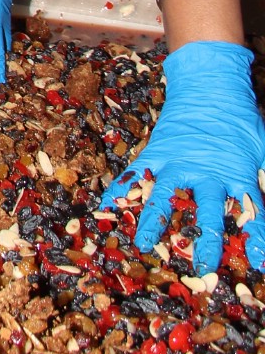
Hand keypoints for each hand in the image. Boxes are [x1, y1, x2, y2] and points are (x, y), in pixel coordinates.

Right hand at [99, 40, 264, 273]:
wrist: (210, 86)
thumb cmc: (240, 121)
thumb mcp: (261, 150)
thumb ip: (261, 177)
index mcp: (237, 174)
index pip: (253, 213)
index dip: (257, 238)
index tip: (258, 264)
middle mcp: (206, 172)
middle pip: (208, 212)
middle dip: (204, 241)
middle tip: (201, 267)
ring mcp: (179, 163)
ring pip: (166, 196)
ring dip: (155, 221)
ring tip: (143, 244)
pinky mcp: (158, 153)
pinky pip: (137, 173)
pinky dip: (121, 190)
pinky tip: (105, 207)